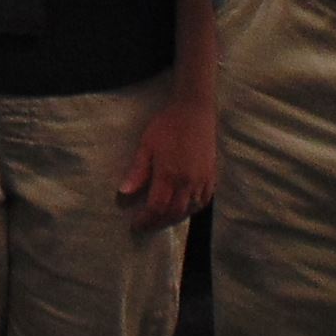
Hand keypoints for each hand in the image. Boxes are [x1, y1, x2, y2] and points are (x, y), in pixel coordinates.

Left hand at [117, 90, 216, 231]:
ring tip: (162, 218)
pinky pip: (204, 201)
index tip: (135, 224)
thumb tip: (124, 193)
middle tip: (147, 225)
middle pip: (174, 213)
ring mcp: (202, 180)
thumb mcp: (146, 145)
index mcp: (169, 174)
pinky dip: (193, 209)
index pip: (157, 207)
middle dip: (159, 223)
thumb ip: (137, 171)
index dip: (146, 219)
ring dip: (175, 218)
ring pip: (191, 210)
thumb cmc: (167, 125)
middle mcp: (188, 181)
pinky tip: (184, 208)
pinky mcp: (212, 175)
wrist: (194, 110)